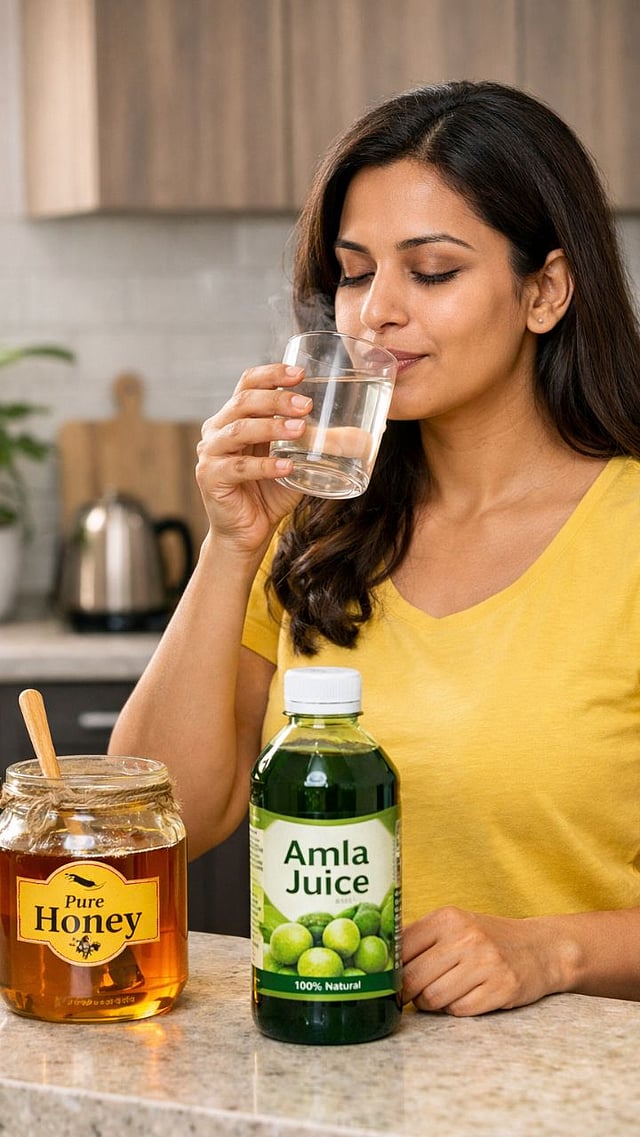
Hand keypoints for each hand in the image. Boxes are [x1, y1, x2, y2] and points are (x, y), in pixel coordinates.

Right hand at [196, 363, 310, 553]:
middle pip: (244, 401)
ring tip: (300, 430)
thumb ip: (319, 445)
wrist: (248, 531)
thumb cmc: (270, 492)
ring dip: (272, 427)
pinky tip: (287, 467)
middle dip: (277, 399)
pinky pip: (238, 467)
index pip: (248, 383)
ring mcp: (210, 453)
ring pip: (239, 430)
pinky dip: (265, 466)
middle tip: (306, 405)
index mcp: (235, 416)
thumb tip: (364, 436)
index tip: (301, 374)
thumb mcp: (298, 461)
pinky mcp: (210, 477)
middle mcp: (218, 429)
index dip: (272, 374)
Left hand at [402, 906, 566, 1016]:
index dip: (392, 970)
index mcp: (447, 918)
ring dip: (433, 1003)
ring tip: (445, 992)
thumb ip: (421, 939)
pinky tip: (467, 997)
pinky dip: (456, 1010)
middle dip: (409, 992)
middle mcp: (466, 937)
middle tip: (414, 993)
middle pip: (413, 978)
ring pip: (433, 999)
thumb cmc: (489, 938)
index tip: (391, 979)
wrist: (542, 947)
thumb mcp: (456, 925)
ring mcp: (485, 963)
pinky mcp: (501, 988)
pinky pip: (459, 1011)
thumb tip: (382, 963)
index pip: (401, 949)